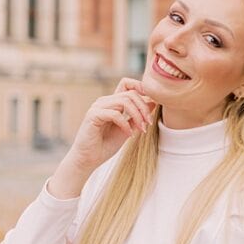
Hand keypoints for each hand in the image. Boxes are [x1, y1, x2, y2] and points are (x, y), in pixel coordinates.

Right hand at [49, 78, 156, 197]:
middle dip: (144, 108)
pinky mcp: (93, 116)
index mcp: (112, 102)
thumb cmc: (106, 144)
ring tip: (142, 129)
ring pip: (124, 101)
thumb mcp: (128, 128)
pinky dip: (125, 124)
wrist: (88, 159)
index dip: (141, 87)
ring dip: (137, 115)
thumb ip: (138, 116)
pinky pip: (115, 114)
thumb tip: (153, 102)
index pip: (127, 84)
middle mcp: (104, 101)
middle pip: (130, 94)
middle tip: (148, 123)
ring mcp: (97, 107)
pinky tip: (129, 134)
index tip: (154, 101)